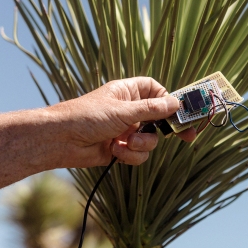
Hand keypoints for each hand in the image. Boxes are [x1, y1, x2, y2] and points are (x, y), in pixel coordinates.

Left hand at [48, 77, 196, 166]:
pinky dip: (130, 154)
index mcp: (128, 93)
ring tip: (125, 143)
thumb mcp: (123, 111)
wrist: (60, 141)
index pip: (157, 92)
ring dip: (142, 144)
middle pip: (160, 119)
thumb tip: (176, 104)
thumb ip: (152, 109)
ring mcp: (125, 130)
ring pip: (151, 140)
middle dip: (166, 129)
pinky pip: (139, 154)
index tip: (185, 111)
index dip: (171, 101)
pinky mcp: (121, 148)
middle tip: (187, 136)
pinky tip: (114, 151)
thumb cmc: (86, 116)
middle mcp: (129, 110)